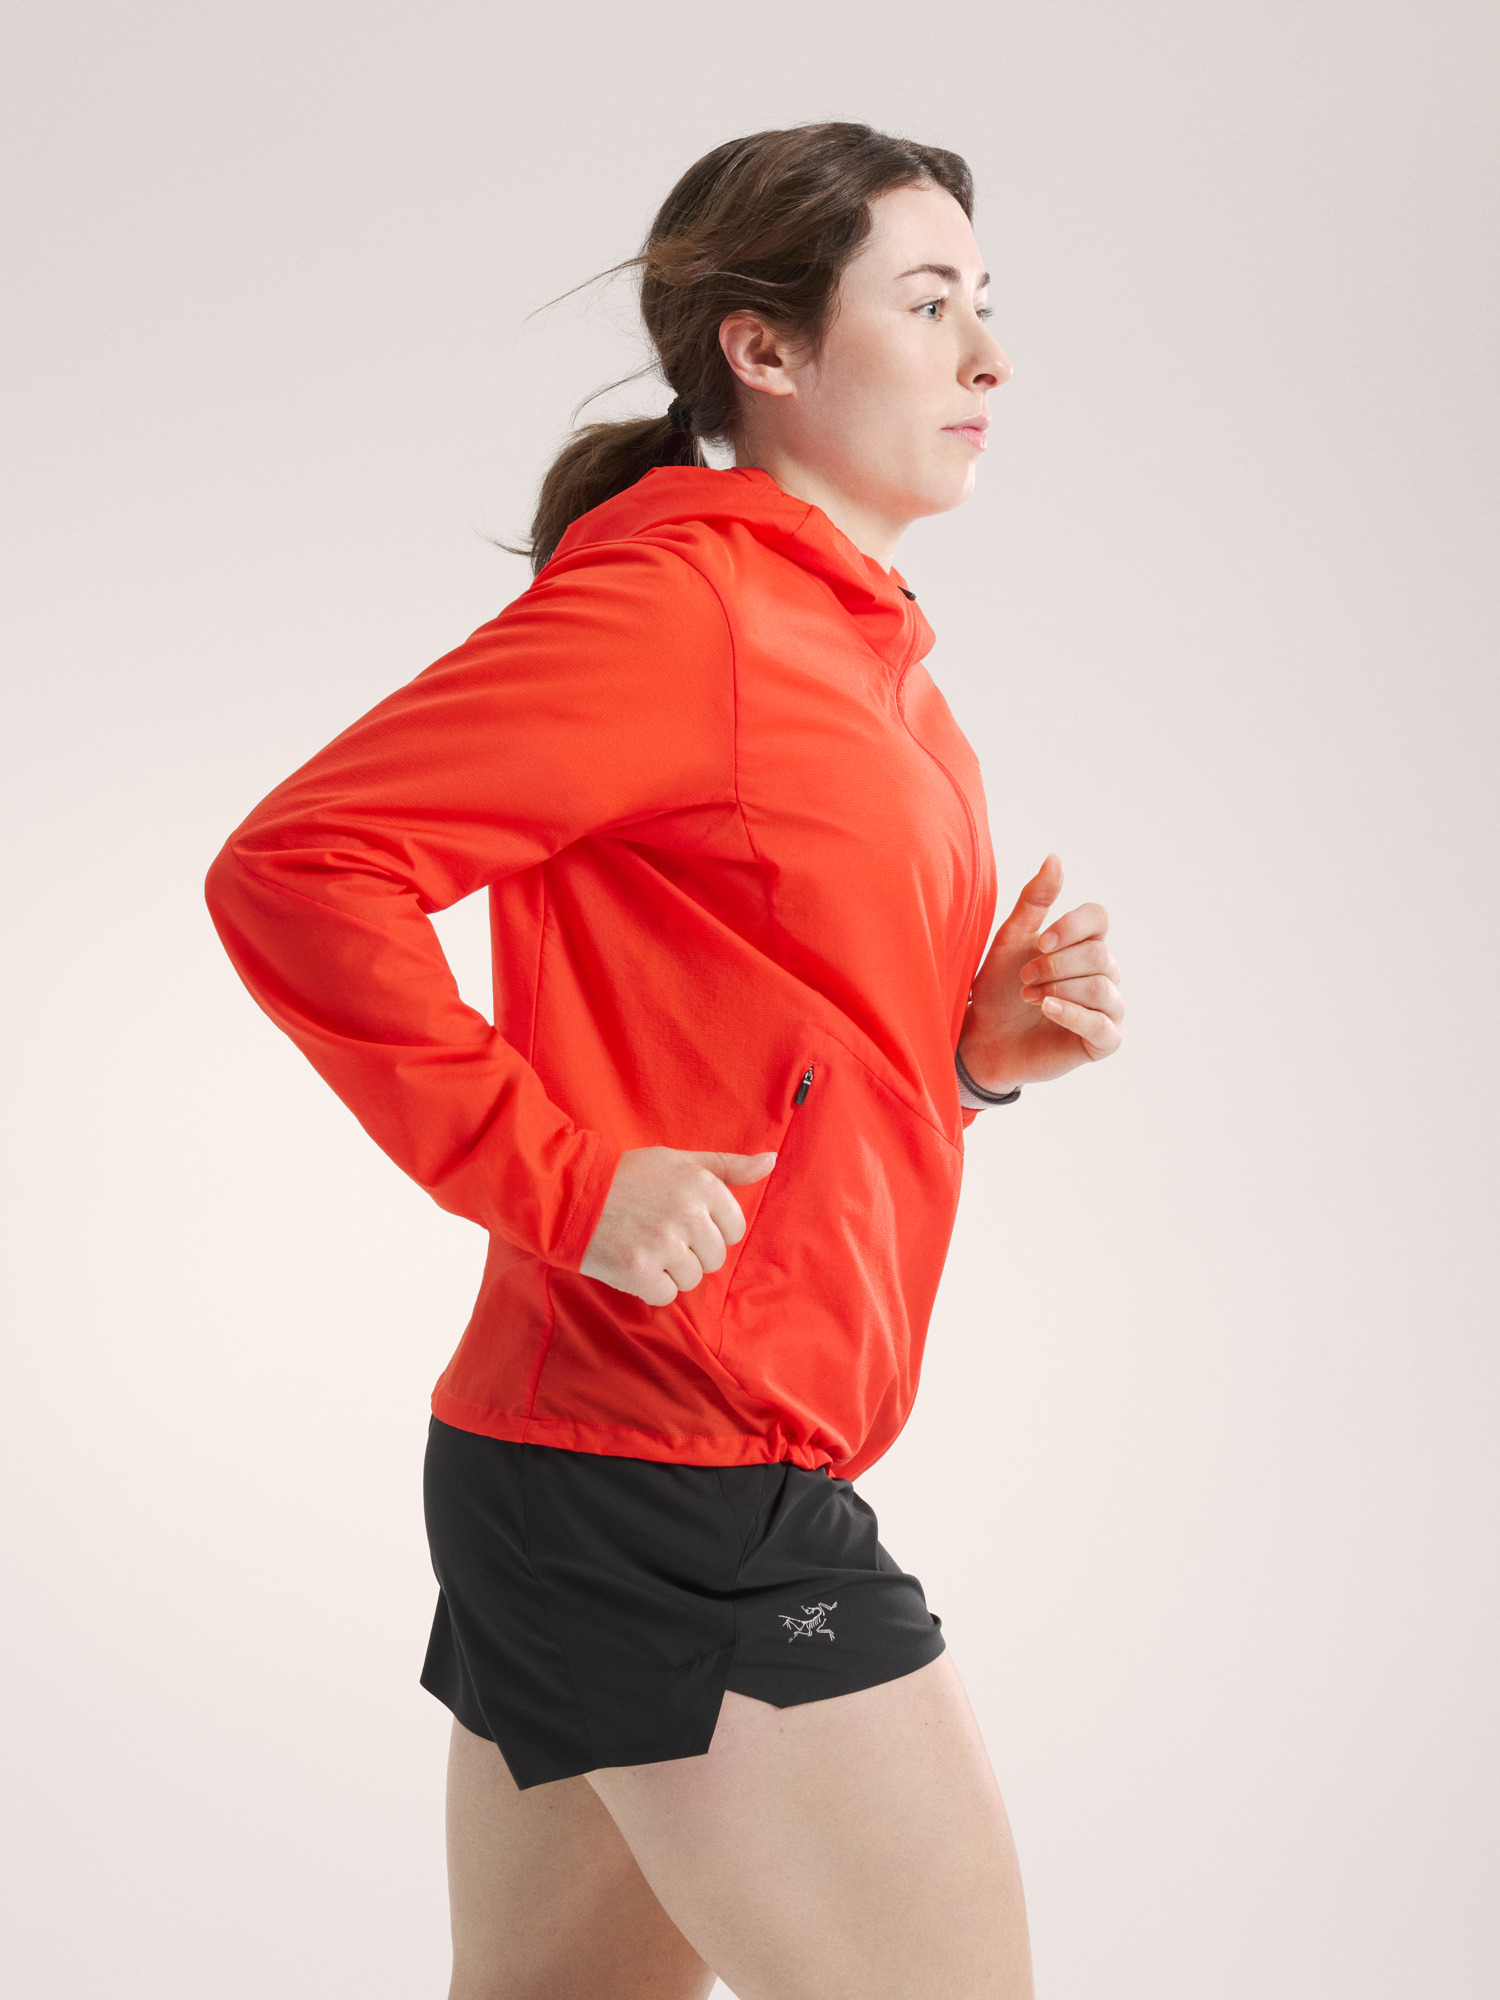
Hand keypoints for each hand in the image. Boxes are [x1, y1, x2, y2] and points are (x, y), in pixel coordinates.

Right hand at [580, 1147, 777, 1305]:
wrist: (568, 1194)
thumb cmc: (627, 1177)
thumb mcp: (679, 1160)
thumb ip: (728, 1166)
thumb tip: (770, 1161)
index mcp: (702, 1185)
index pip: (734, 1229)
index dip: (710, 1230)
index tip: (683, 1221)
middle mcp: (688, 1214)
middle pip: (714, 1258)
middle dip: (690, 1251)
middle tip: (657, 1232)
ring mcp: (663, 1244)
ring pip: (691, 1279)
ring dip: (668, 1270)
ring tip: (642, 1245)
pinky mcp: (639, 1271)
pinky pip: (665, 1295)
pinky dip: (648, 1286)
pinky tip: (631, 1262)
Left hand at [958, 854, 1123, 1091]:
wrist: (984, 1038)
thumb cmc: (999, 988)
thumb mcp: (1011, 939)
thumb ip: (1034, 900)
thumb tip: (1056, 857)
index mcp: (1084, 944)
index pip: (1099, 918)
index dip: (1072, 926)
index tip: (1040, 942)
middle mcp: (1103, 973)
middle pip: (1099, 956)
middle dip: (1056, 966)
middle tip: (1025, 979)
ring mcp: (1108, 1008)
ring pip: (1102, 989)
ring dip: (1059, 990)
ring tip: (1029, 998)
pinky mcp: (1104, 1041)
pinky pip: (1104, 1026)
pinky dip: (1073, 1014)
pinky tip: (1047, 1010)